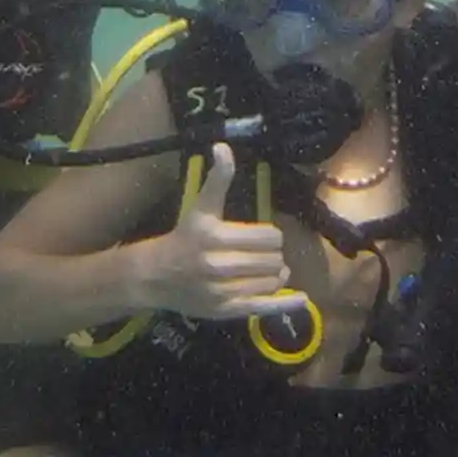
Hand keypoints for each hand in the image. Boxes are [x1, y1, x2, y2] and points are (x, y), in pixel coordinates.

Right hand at [133, 144, 306, 321]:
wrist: (155, 276)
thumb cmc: (184, 237)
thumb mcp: (200, 207)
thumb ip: (217, 180)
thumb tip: (222, 146)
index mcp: (215, 236)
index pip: (268, 236)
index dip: (271, 235)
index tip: (263, 235)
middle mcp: (218, 265)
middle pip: (272, 259)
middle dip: (273, 255)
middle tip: (263, 253)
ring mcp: (222, 291)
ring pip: (271, 281)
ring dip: (275, 275)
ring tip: (265, 269)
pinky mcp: (225, 310)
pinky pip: (262, 307)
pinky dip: (285, 303)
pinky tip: (301, 298)